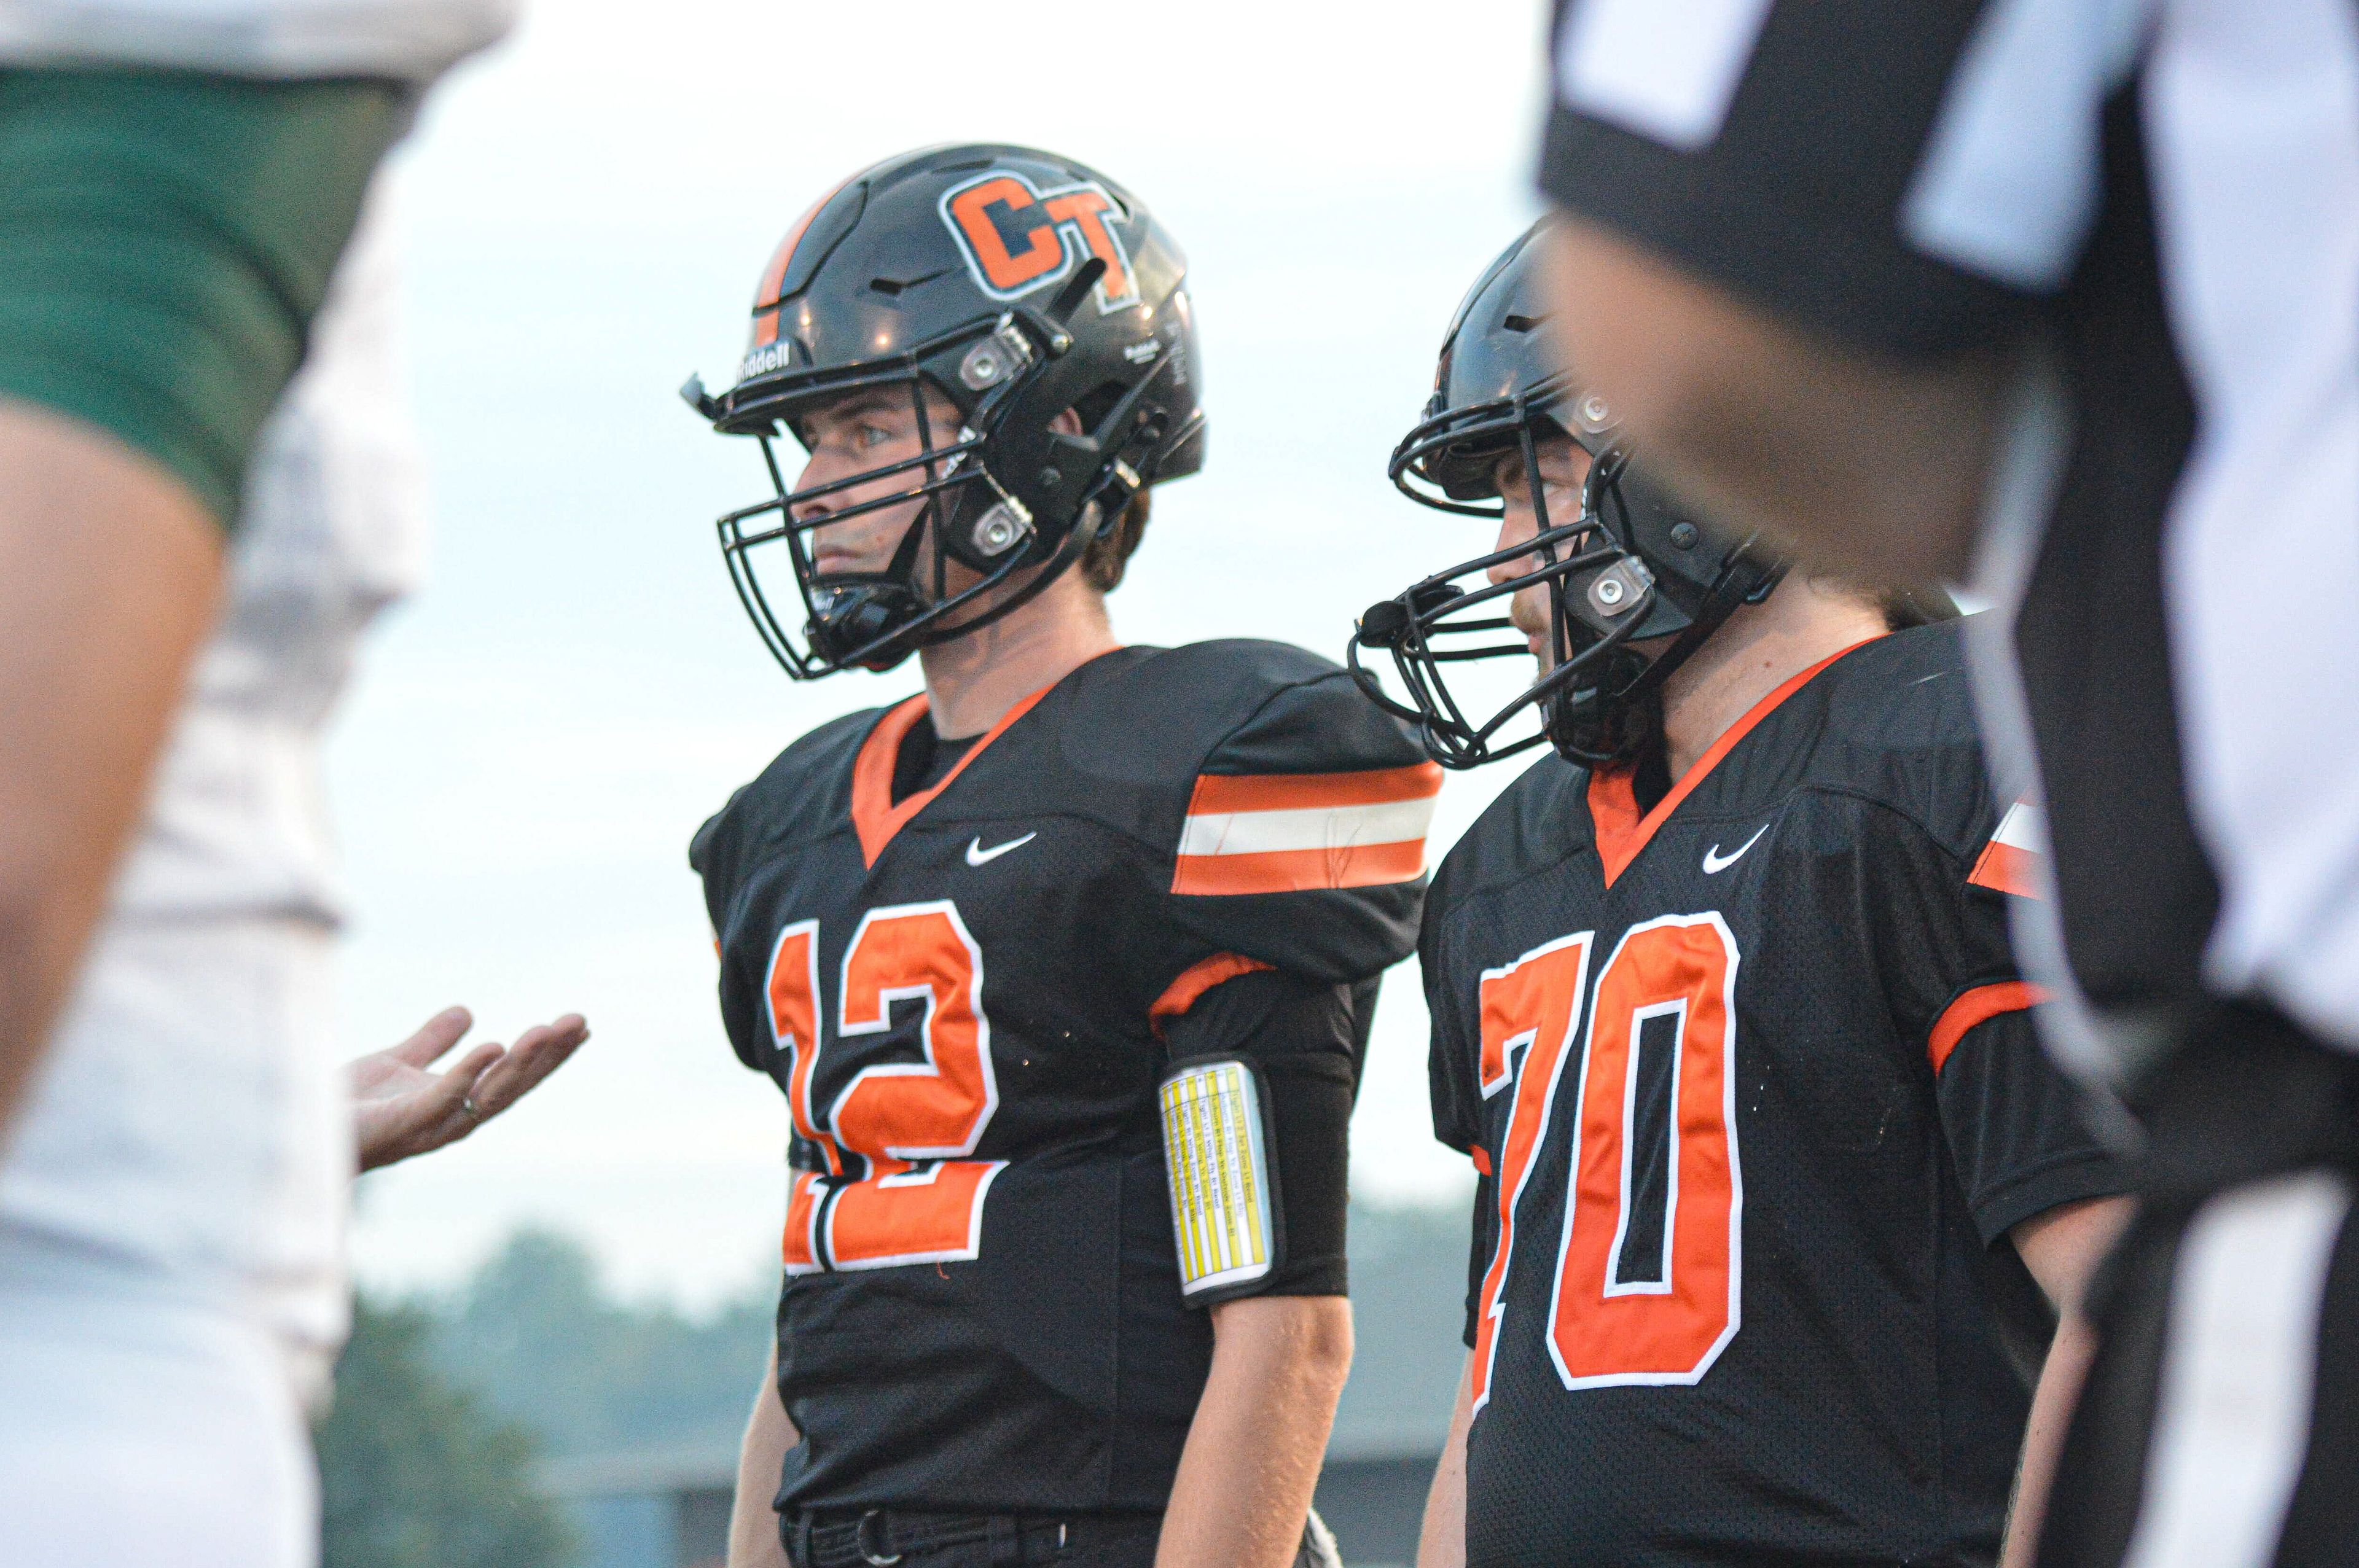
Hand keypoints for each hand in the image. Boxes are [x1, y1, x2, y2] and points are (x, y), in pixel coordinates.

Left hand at [350, 1006, 588, 1171]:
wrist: (294, 1130)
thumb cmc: (344, 1107)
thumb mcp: (395, 1062)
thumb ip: (431, 1042)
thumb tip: (467, 1011)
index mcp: (455, 1104)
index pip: (512, 1076)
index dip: (546, 1054)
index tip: (577, 1026)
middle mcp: (452, 1119)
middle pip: (513, 1086)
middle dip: (549, 1056)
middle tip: (579, 1021)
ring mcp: (431, 1124)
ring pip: (490, 1093)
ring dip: (523, 1062)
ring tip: (548, 1029)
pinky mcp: (404, 1123)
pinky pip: (445, 1097)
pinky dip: (471, 1072)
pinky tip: (493, 1046)